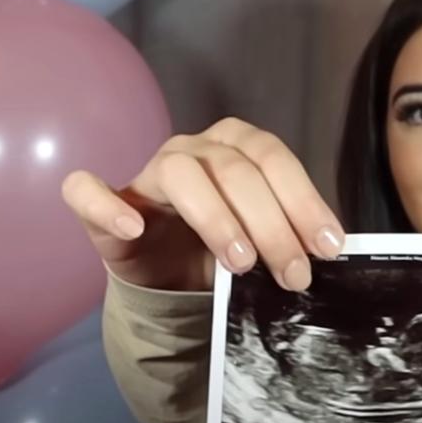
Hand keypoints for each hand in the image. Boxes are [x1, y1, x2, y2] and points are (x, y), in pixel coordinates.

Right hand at [62, 116, 343, 291]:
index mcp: (238, 146)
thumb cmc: (226, 249)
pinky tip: (134, 227)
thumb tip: (331, 253)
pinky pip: (90, 191)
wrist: (172, 276)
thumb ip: (292, 236)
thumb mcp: (266, 241)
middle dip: (272, 225)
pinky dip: (107, 204)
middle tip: (293, 274)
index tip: (328, 248)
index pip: (275, 160)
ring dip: (215, 218)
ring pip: (181, 175)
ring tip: (241, 263)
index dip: (304, 202)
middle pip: (236, 171)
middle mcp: (195, 148)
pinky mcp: (108, 204)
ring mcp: (150, 172)